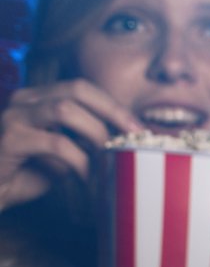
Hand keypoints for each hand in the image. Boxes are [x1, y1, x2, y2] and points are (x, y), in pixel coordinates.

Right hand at [0, 79, 136, 211]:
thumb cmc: (25, 174)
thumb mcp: (63, 155)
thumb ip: (85, 142)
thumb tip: (125, 142)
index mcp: (38, 99)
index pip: (82, 88)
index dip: (114, 105)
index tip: (139, 129)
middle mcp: (24, 100)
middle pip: (77, 89)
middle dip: (112, 111)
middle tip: (135, 137)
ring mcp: (14, 117)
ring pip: (65, 110)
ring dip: (96, 133)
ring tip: (113, 157)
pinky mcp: (10, 139)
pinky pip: (55, 143)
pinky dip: (81, 161)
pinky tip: (91, 178)